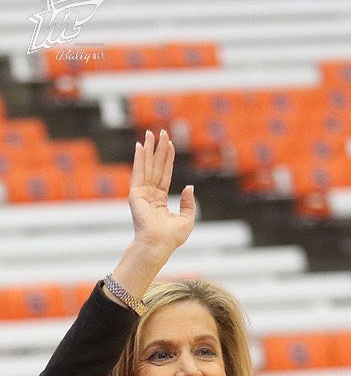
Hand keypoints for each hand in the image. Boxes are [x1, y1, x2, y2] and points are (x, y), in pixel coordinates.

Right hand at [129, 129, 194, 258]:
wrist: (158, 244)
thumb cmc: (171, 237)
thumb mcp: (187, 219)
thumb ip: (188, 203)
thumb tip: (189, 187)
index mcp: (160, 200)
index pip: (164, 175)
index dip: (167, 159)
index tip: (170, 144)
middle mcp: (150, 194)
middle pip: (155, 167)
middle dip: (158, 149)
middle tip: (161, 132)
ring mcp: (142, 193)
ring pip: (147, 166)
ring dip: (149, 149)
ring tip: (151, 133)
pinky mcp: (136, 193)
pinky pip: (139, 171)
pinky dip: (139, 158)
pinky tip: (140, 146)